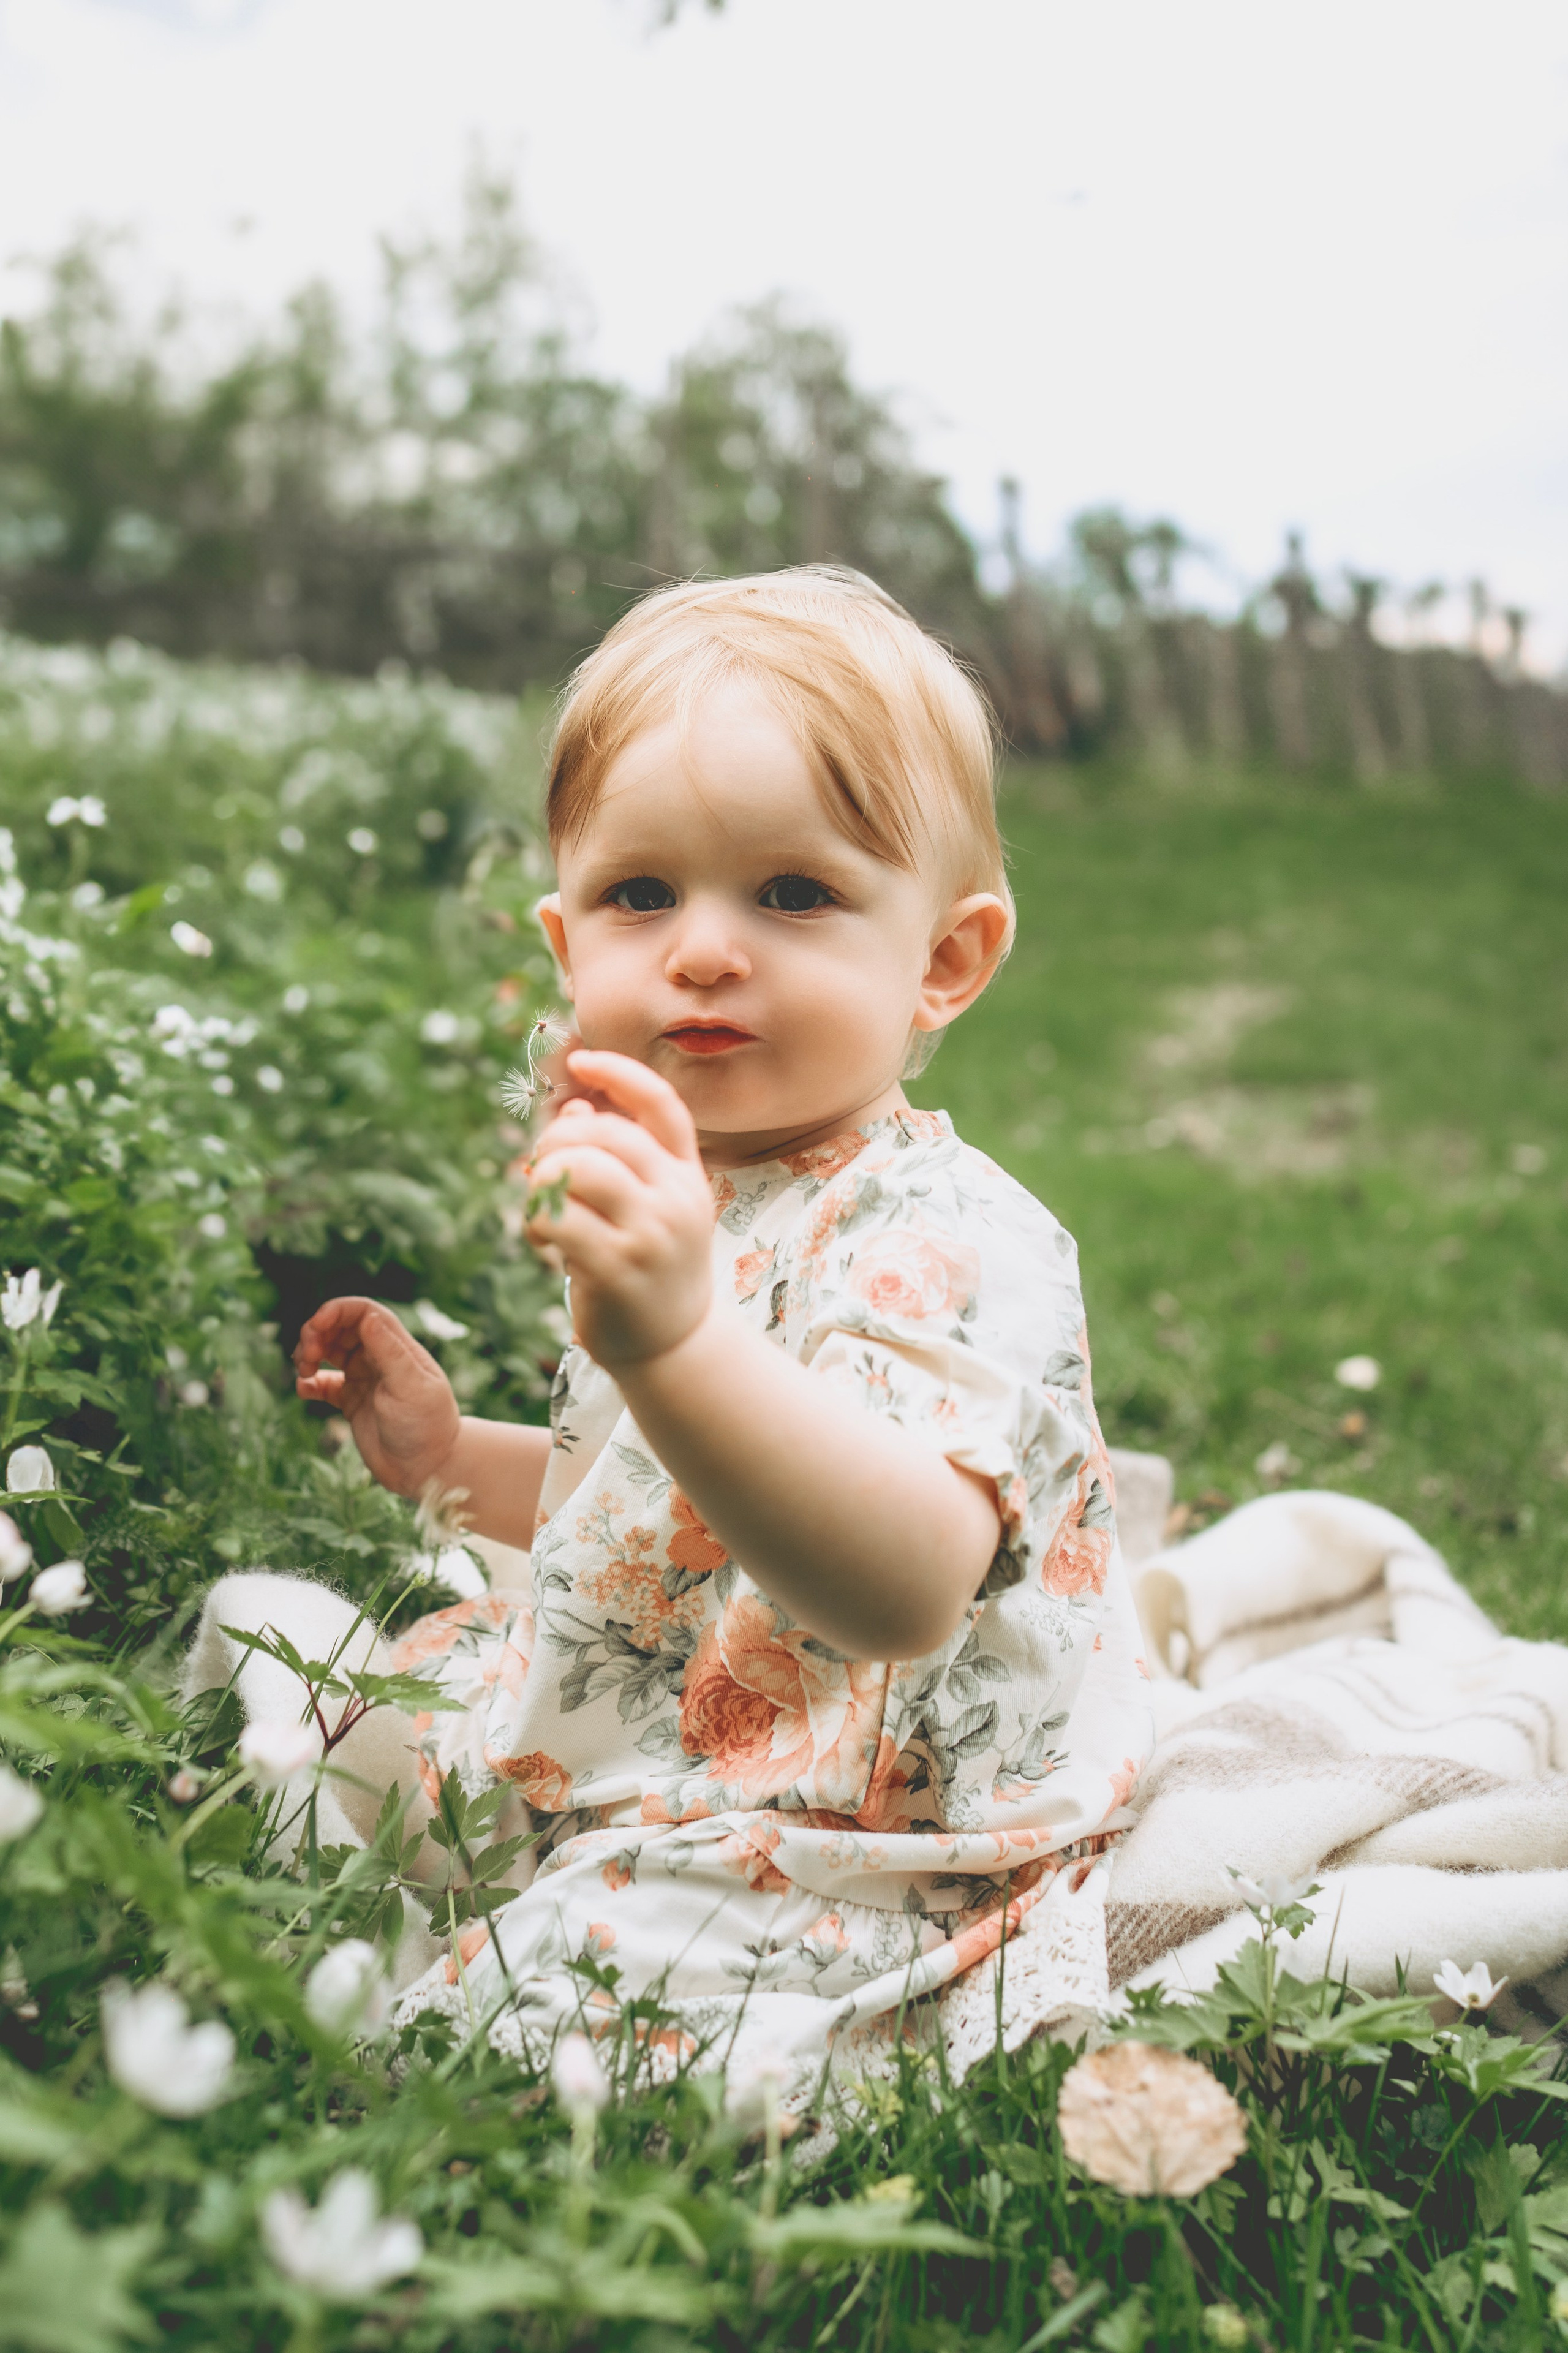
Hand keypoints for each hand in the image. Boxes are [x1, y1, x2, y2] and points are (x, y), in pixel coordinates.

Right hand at [293, 1297, 461, 1498]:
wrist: (428, 1470)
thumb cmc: (427, 1426)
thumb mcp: (410, 1387)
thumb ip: (389, 1352)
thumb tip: (368, 1317)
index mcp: (397, 1348)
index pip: (364, 1312)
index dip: (337, 1311)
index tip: (316, 1326)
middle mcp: (380, 1359)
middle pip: (341, 1328)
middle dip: (317, 1333)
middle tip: (307, 1355)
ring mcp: (365, 1380)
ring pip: (329, 1352)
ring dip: (309, 1353)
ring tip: (303, 1371)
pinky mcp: (352, 1402)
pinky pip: (324, 1384)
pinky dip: (310, 1382)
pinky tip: (304, 1389)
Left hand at [523, 1050, 714, 1369]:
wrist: (676, 1346)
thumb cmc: (653, 1268)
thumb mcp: (651, 1208)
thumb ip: (619, 1159)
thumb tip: (572, 1107)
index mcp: (688, 1175)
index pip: (662, 1105)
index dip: (620, 1073)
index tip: (582, 1061)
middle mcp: (677, 1198)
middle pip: (604, 1132)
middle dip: (557, 1141)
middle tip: (542, 1172)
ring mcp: (651, 1234)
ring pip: (576, 1168)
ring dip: (542, 1181)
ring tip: (544, 1210)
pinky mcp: (618, 1269)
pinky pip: (555, 1218)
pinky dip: (536, 1222)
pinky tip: (544, 1242)